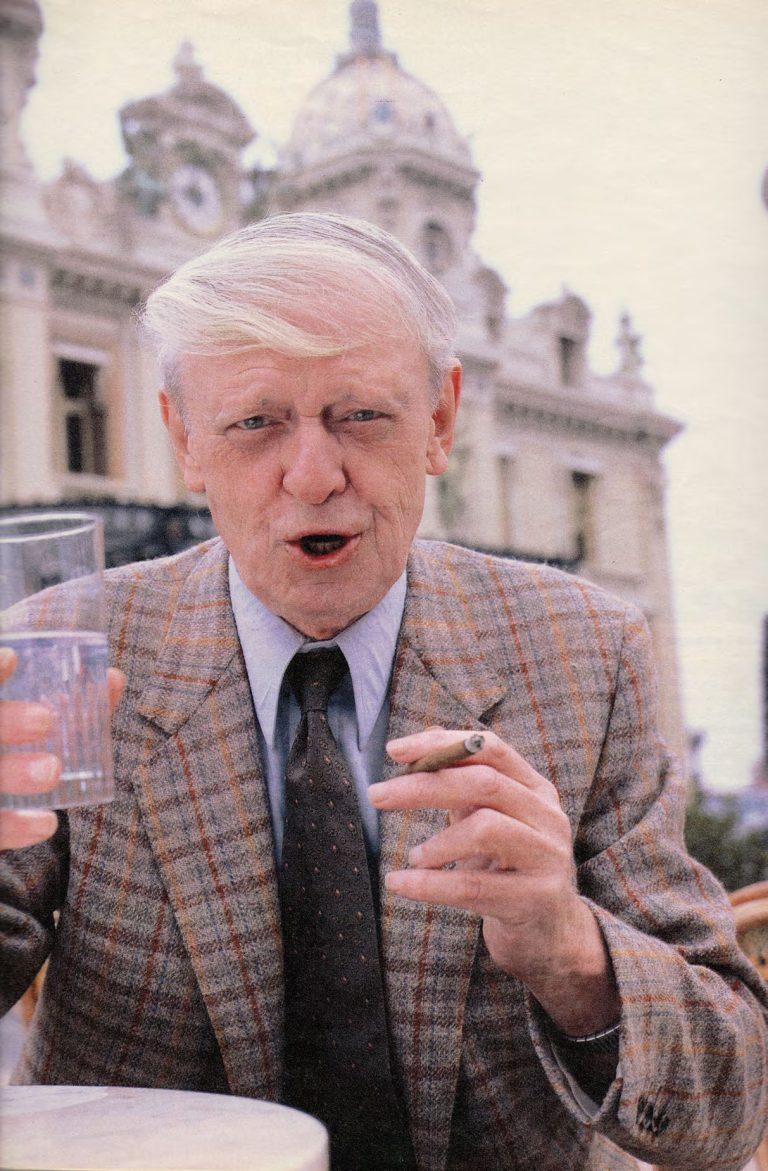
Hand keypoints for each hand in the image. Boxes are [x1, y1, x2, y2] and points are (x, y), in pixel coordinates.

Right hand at [0, 647, 124, 849]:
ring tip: (53, 770)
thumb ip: (68, 702)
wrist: (4, 793)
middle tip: (45, 719)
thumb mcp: (29, 721)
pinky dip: (12, 828)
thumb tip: (115, 678)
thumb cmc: (17, 746)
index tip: (14, 658)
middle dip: (4, 722)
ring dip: (12, 774)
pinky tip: (47, 824)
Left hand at [369, 727, 619, 1034]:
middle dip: (424, 785)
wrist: (551, 937)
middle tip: (376, 795)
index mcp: (535, 790)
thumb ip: (463, 781)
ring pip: (485, 829)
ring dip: (437, 841)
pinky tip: (398, 883)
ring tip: (414, 856)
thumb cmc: (509, 869)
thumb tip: (421, 740)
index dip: (441, 744)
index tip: (393, 750)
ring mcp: (545, 858)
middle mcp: (547, 817)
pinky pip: (473, 886)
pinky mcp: (533, 900)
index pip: (489, 749)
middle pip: (483, 783)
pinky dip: (428, 885)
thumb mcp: (490, 818)